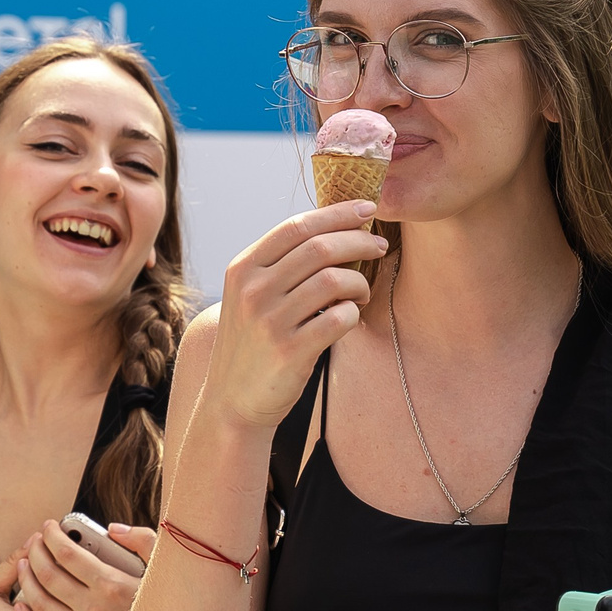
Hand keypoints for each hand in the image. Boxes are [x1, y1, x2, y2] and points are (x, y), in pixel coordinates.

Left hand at [13, 520, 156, 610]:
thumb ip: (142, 542)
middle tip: (33, 542)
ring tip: (24, 565)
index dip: (52, 535)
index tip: (48, 526)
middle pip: (48, 575)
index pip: (67, 553)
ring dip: (26, 580)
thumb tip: (112, 529)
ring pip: (39, 604)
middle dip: (35, 553)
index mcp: (113, 585)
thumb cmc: (172, 608)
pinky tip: (21, 604)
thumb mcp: (165, 569)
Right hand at [203, 202, 390, 428]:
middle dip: (359, 240)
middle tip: (379, 246)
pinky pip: (340, 318)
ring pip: (334, 280)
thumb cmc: (253, 343)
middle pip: (320, 248)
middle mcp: (253, 290)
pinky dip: (354, 312)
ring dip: (359, 281)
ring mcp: (270, 320)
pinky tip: (351, 316)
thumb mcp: (250, 296)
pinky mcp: (290, 351)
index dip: (337, 213)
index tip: (367, 208)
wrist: (232, 402)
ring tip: (362, 292)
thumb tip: (334, 229)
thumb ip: (280, 265)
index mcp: (243, 268)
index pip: (296, 226)